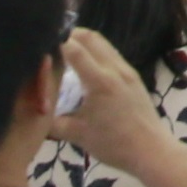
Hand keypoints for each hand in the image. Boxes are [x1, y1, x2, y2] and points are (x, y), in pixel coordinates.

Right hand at [52, 26, 153, 142]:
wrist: (151, 151)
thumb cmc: (114, 144)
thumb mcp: (77, 135)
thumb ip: (52, 122)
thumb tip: (35, 112)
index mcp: (99, 81)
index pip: (74, 49)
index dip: (56, 42)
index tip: (41, 43)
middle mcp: (115, 69)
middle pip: (91, 38)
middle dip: (70, 35)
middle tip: (53, 43)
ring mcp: (127, 71)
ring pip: (104, 44)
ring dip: (85, 42)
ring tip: (68, 51)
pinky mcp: (134, 77)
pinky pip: (112, 54)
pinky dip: (97, 52)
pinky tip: (87, 66)